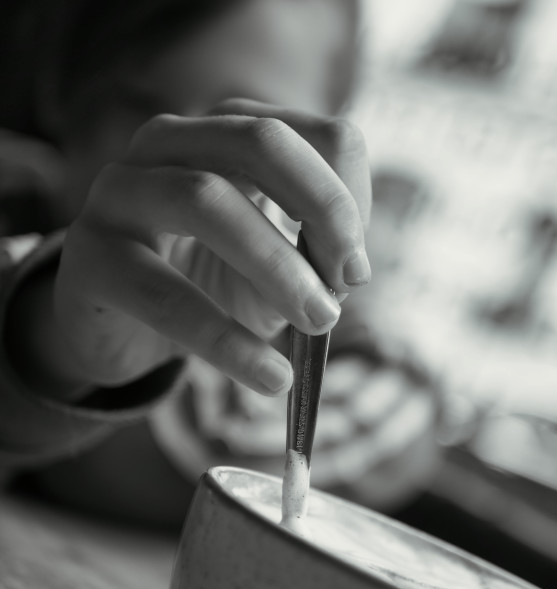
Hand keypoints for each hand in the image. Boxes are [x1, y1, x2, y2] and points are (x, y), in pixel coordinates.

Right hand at [55, 99, 370, 395]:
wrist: (121, 321)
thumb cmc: (206, 281)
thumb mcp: (272, 263)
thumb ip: (310, 255)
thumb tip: (343, 275)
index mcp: (229, 134)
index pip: (319, 136)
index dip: (349, 202)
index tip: (355, 269)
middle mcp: (170, 143)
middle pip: (262, 142)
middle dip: (322, 210)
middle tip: (347, 283)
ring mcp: (121, 192)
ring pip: (205, 201)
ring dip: (278, 267)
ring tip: (317, 324)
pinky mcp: (90, 257)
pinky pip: (164, 295)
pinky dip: (227, 340)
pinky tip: (271, 376)